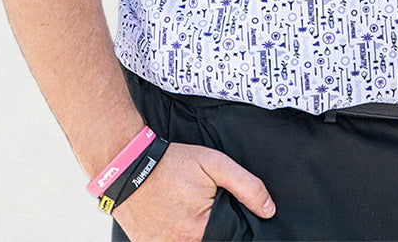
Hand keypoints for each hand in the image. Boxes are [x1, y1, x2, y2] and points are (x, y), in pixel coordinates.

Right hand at [112, 140, 275, 241]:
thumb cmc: (172, 163)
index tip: (221, 210)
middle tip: (198, 204)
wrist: (128, 165)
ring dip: (193, 231)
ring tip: (184, 208)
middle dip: (212, 226)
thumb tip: (269, 209)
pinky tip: (172, 217)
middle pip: (210, 240)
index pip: (229, 238)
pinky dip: (175, 233)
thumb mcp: (214, 164)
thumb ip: (246, 186)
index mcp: (202, 231)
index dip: (230, 225)